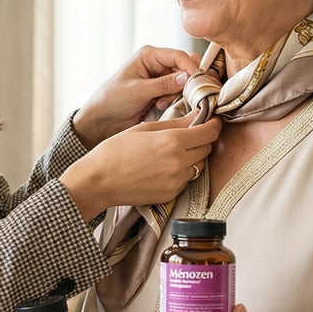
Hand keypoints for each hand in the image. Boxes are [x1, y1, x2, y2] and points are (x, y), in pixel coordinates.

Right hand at [61, 111, 220, 220]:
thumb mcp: (144, 129)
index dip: (213, 124)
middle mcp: (178, 163)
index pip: (209, 133)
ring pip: (197, 165)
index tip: (212, 120)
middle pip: (206, 149)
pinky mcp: (171, 195)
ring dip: (192, 157)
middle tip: (190, 133)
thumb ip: (175, 123)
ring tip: (171, 151)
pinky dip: (180, 172)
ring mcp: (176, 181)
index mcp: (172, 142)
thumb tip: (196, 116)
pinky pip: (185, 180)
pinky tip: (162, 167)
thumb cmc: (115, 151)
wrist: (98, 181)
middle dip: (202, 140)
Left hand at [71, 46, 200, 147]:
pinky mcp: (162, 93)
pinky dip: (175, 101)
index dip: (190, 67)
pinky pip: (178, 94)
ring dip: (179, 93)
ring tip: (161, 103)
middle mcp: (157, 64)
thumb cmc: (112, 99)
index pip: (178, 56)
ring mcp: (161, 79)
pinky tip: (160, 107)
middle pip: (185, 67)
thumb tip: (187, 78)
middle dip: (187, 82)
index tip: (196, 82)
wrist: (102, 119)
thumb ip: (163, 84)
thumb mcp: (138, 91)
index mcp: (149, 55)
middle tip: (182, 95)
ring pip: (184, 82)